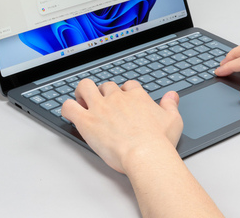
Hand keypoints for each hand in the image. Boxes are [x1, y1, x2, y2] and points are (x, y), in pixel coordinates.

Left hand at [61, 79, 182, 173]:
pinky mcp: (86, 121)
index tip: (124, 100)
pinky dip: (67, 107)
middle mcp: (117, 98)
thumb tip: (172, 95)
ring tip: (82, 101)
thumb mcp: (173, 119)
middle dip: (103, 93)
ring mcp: (100, 107)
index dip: (124, 92)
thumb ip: (170, 104)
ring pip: (85, 87)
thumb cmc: (159, 141)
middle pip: (106, 86)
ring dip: (82, 92)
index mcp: (136, 96)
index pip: (128, 86)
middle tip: (103, 105)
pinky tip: (70, 112)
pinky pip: (68, 106)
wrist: (145, 154)